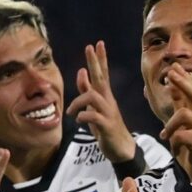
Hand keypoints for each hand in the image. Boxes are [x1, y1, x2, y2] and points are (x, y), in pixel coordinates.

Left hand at [66, 41, 136, 161]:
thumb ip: (87, 90)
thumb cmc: (105, 126)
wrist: (121, 148)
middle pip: (101, 78)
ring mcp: (108, 112)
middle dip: (95, 62)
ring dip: (78, 102)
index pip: (103, 73)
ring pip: (93, 97)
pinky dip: (83, 116)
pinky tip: (78, 120)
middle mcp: (108, 101)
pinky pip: (93, 116)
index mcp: (104, 96)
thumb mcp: (93, 107)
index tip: (97, 43)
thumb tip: (81, 71)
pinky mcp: (106, 125)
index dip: (99, 59)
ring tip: (71, 112)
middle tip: (90, 46)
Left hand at [158, 63, 191, 184]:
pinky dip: (174, 142)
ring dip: (171, 125)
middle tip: (171, 73)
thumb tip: (172, 88)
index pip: (190, 91)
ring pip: (184, 115)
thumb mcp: (182, 126)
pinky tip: (175, 150)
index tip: (173, 66)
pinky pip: (182, 135)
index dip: (182, 78)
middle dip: (182, 82)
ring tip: (165, 136)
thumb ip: (179, 108)